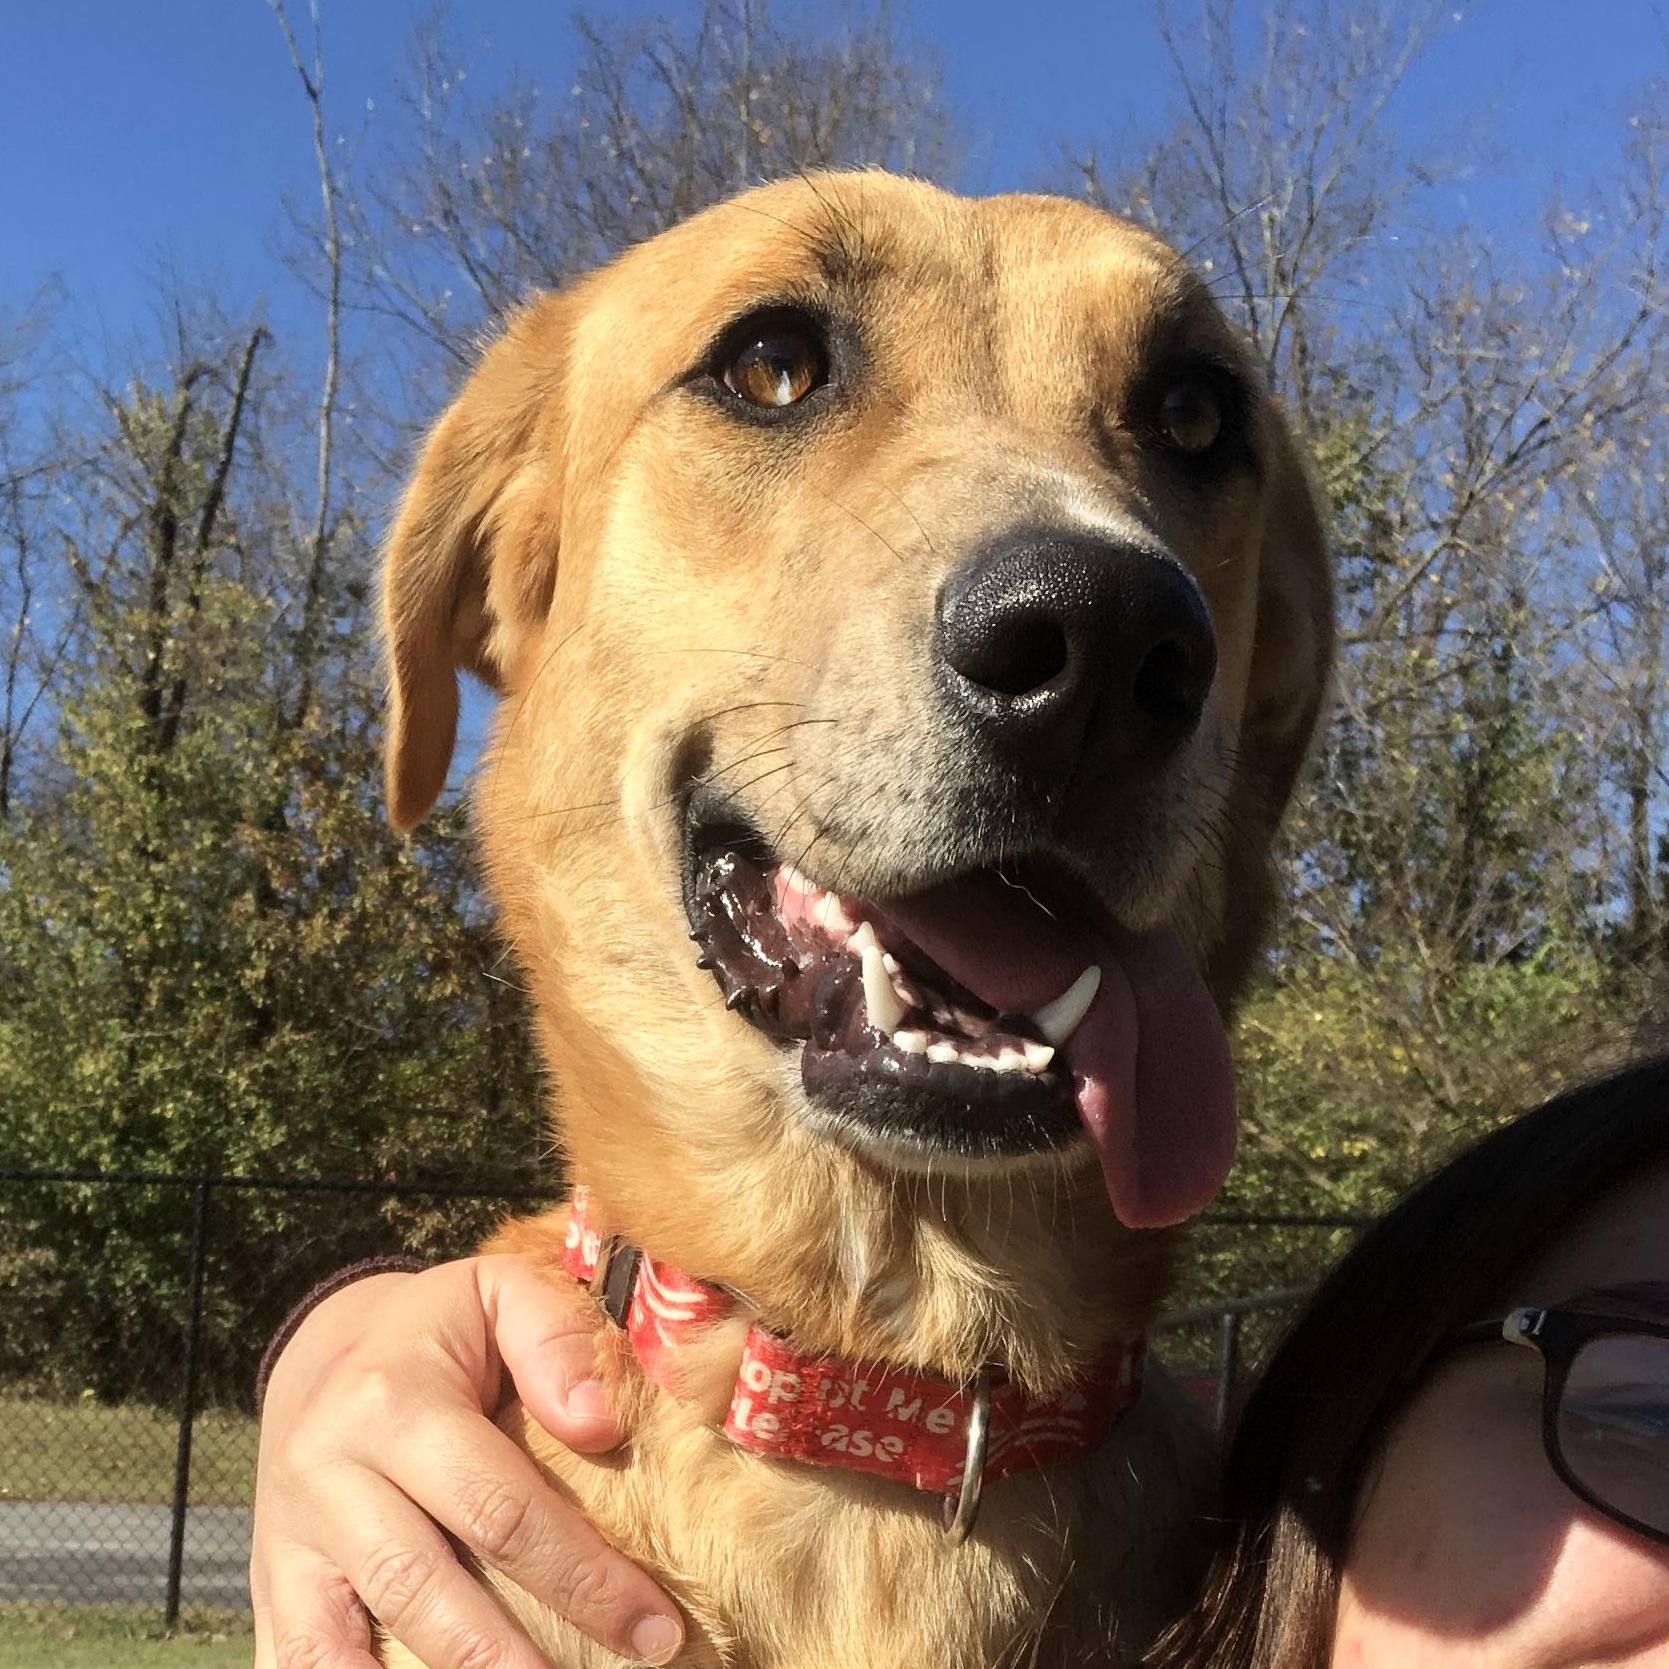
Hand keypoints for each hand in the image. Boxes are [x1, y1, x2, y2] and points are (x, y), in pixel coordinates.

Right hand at [250, 1256, 684, 1668]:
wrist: (324, 1350)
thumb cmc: (439, 1331)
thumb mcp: (500, 1293)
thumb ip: (554, 1338)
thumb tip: (599, 1426)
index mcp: (394, 1401)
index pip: (501, 1508)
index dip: (582, 1577)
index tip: (654, 1628)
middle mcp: (328, 1473)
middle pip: (426, 1592)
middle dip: (516, 1663)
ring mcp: (289, 1541)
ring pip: (347, 1650)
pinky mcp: (269, 1587)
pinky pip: (291, 1665)